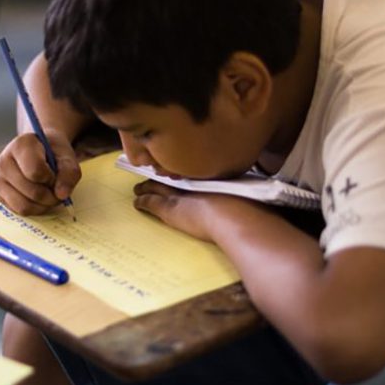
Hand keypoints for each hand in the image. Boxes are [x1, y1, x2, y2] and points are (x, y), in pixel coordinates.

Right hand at [0, 130, 80, 214]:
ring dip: (43, 206)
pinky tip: (39, 199)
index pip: (35, 171)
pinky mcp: (0, 194)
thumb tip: (62, 195)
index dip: (51, 178)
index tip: (54, 173)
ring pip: (23, 205)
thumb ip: (69, 172)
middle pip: (31, 191)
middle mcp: (4, 161)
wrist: (41, 151)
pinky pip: (18, 211)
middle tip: (57, 189)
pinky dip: (34, 209)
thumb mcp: (67, 156)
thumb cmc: (53, 152)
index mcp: (21, 145)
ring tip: (49, 195)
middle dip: (50, 196)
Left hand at [132, 181, 260, 241]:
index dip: (182, 169)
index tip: (177, 168)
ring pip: (158, 185)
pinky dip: (143, 201)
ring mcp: (179, 193)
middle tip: (151, 169)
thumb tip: (247, 193)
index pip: (190, 170)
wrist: (235, 217)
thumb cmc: (246, 205)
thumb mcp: (246, 190)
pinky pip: (151, 202)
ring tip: (139, 186)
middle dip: (161, 172)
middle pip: (171, 173)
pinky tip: (137, 202)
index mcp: (210, 174)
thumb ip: (242, 189)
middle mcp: (193, 178)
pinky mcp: (169, 209)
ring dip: (148, 185)